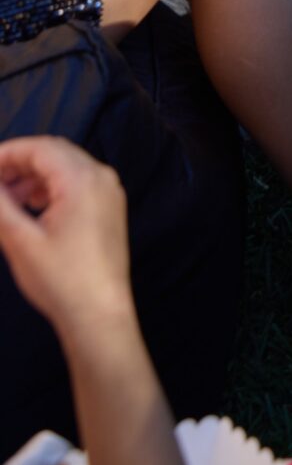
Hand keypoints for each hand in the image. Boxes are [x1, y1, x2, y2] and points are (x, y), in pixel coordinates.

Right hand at [0, 137, 133, 350]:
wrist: (99, 316)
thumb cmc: (60, 279)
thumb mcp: (20, 241)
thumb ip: (0, 206)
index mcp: (82, 178)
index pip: (39, 148)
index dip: (7, 153)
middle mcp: (101, 177)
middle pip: (54, 154)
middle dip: (18, 164)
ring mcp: (109, 193)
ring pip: (65, 169)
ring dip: (33, 178)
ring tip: (4, 200)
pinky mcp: (109, 210)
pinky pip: (77, 185)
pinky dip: (50, 190)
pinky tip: (29, 209)